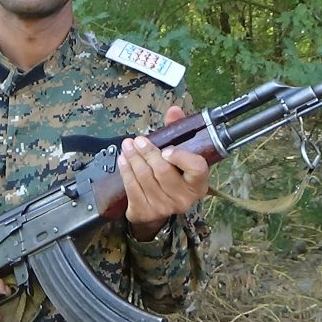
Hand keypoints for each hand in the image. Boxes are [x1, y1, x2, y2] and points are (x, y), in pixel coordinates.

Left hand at [118, 106, 209, 240]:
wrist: (158, 208)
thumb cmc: (171, 175)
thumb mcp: (178, 156)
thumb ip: (177, 131)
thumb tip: (174, 110)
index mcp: (198, 183)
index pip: (197, 169)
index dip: (182, 158)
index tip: (167, 149)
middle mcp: (184, 198)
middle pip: (163, 171)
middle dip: (147, 152)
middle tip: (138, 140)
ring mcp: (164, 207)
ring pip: (145, 177)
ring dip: (133, 158)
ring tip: (127, 146)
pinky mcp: (145, 212)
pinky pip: (132, 187)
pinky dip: (126, 171)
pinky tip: (123, 160)